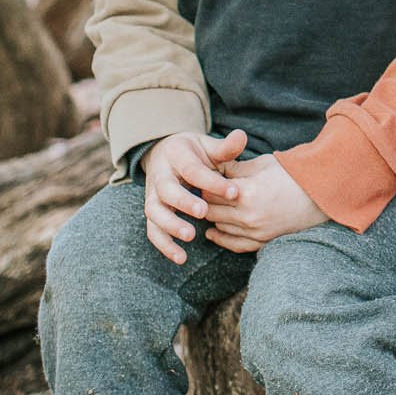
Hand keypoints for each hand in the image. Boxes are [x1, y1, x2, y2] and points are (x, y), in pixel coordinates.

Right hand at [141, 128, 246, 263]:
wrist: (166, 154)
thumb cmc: (194, 153)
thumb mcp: (208, 146)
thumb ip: (225, 147)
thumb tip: (242, 136)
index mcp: (176, 155)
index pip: (192, 169)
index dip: (212, 182)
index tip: (234, 193)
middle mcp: (159, 175)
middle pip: (166, 189)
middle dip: (184, 201)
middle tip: (204, 212)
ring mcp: (153, 194)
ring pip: (154, 212)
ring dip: (170, 225)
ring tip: (191, 236)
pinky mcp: (153, 212)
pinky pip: (153, 230)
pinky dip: (164, 245)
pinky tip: (181, 258)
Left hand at [205, 155, 328, 252]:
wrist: (319, 194)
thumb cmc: (290, 174)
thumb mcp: (261, 164)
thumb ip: (235, 168)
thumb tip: (212, 167)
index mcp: (246, 192)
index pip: (210, 191)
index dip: (203, 184)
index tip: (202, 179)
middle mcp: (248, 215)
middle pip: (211, 211)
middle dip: (205, 201)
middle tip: (203, 193)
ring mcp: (255, 231)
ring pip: (219, 227)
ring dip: (213, 217)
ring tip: (209, 208)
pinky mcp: (263, 241)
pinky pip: (235, 245)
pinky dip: (222, 239)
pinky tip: (213, 233)